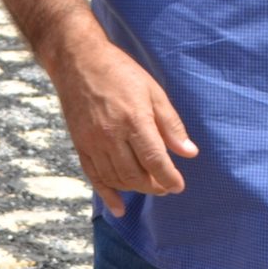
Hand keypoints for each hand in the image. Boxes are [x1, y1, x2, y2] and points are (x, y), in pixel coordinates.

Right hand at [46, 31, 197, 217]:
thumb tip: (189, 153)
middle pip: (135, 175)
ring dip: (135, 188)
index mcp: (133, 119)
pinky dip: (107, 194)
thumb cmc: (120, 73)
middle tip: (166, 185)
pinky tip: (119, 207)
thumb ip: (171, 125)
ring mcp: (92, 141)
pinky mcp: (80, 144)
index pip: (154, 160)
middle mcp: (111, 134)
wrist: (78, 61)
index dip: (168, 178)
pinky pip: (93, 176)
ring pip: (116, 178)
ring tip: (148, 185)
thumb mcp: (153, 91)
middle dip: (154, 186)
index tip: (179, 185)